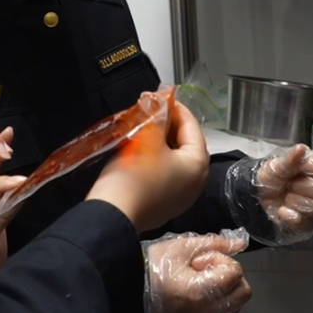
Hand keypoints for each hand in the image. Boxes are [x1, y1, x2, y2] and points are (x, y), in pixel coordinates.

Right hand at [88, 92, 209, 233]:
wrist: (114, 216)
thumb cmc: (133, 177)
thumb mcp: (146, 138)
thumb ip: (157, 116)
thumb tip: (160, 100)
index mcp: (198, 165)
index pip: (192, 126)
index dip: (176, 108)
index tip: (161, 96)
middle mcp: (196, 182)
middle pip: (187, 143)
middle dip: (169, 125)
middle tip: (151, 111)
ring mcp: (182, 196)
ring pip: (176, 159)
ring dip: (162, 142)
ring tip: (144, 128)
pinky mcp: (166, 204)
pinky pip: (167, 174)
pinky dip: (158, 159)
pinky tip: (141, 151)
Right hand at [142, 229, 251, 312]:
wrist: (128, 294)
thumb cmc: (151, 269)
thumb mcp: (181, 247)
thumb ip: (214, 244)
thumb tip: (239, 244)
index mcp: (203, 291)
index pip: (235, 272)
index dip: (219, 260)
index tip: (199, 261)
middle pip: (243, 292)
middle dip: (229, 277)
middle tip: (205, 271)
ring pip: (235, 307)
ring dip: (225, 292)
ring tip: (199, 284)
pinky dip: (217, 306)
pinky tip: (197, 297)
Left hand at [253, 145, 312, 241]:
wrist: (259, 196)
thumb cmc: (273, 176)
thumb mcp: (276, 165)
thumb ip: (290, 158)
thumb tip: (301, 148)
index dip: (307, 169)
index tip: (295, 170)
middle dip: (300, 187)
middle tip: (290, 184)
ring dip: (293, 201)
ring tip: (286, 197)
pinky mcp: (312, 223)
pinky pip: (305, 223)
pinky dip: (289, 216)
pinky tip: (283, 210)